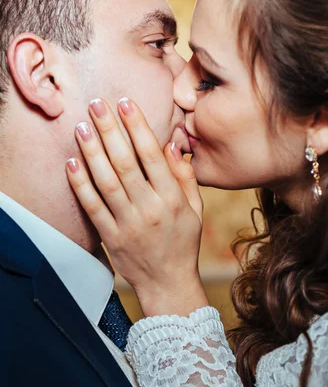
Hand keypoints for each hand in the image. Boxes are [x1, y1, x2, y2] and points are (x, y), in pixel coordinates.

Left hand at [66, 97, 208, 316]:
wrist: (168, 283)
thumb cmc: (183, 243)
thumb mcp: (196, 209)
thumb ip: (185, 177)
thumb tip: (171, 144)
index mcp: (173, 199)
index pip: (153, 156)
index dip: (138, 127)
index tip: (126, 103)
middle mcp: (150, 208)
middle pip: (126, 163)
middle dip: (110, 130)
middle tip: (96, 104)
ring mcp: (128, 223)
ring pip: (106, 181)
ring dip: (92, 152)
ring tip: (82, 126)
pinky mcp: (110, 236)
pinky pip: (92, 207)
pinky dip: (80, 184)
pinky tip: (72, 162)